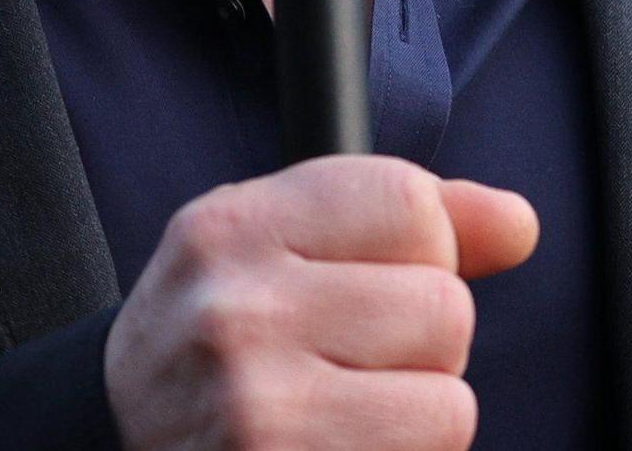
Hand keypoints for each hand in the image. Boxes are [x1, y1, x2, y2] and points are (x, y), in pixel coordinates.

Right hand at [104, 155, 538, 449]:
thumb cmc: (217, 344)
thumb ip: (405, 219)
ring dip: (414, 420)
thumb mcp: (277, 247)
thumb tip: (518, 226)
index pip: (412, 204)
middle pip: (444, 308)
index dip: (421, 249)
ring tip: (342, 418)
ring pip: (449, 404)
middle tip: (344, 366)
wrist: (114, 445)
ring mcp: (259, 414)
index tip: (371, 280)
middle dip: (418, 346)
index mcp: (232, 231)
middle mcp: (236, 316)